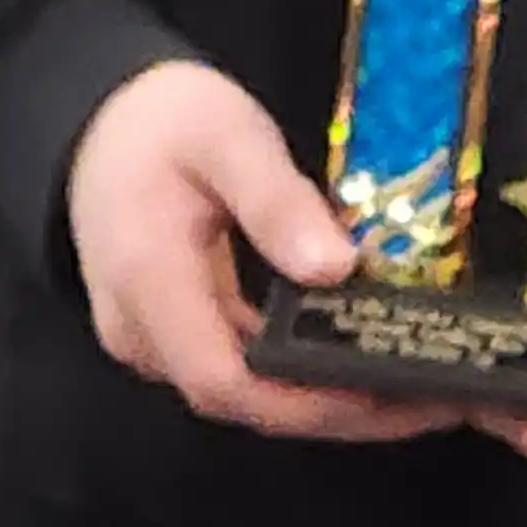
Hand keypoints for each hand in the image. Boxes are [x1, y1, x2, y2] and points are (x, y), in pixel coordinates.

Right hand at [66, 60, 463, 445]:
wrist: (97, 116)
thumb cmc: (161, 117)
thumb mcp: (227, 136)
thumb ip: (276, 201)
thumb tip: (337, 269)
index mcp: (149, 281)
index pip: (224, 380)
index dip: (307, 403)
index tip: (388, 395)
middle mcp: (143, 331)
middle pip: (242, 400)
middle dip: (337, 411)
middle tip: (430, 399)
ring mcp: (153, 338)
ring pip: (244, 393)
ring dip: (325, 399)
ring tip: (414, 386)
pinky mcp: (173, 332)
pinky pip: (240, 368)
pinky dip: (300, 374)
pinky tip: (357, 357)